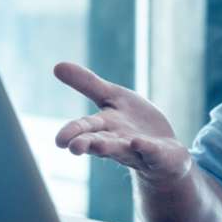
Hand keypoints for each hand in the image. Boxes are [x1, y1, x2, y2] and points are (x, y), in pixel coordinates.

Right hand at [53, 62, 191, 187]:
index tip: (59, 140)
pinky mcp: (160, 155)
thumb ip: (87, 84)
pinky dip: (146, 148)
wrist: (164, 151)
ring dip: (111, 148)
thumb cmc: (133, 123)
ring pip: (122, 150)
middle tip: (74, 147)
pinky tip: (138, 143)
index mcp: (105, 126)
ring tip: (100, 146)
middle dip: (87, 144)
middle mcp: (118, 142)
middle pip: (99, 142)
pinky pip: (153, 152)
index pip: (86, 128)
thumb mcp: (112, 97)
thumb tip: (56, 66)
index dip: (73, 132)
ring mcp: (139, 150)